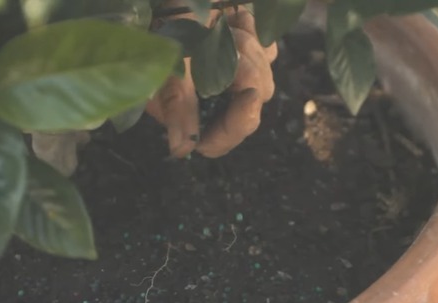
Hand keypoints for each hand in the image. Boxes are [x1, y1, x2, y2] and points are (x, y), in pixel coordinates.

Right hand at [145, 3, 277, 157]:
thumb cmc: (167, 24)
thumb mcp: (169, 63)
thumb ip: (177, 106)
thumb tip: (181, 149)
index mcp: (187, 111)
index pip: (216, 141)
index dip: (236, 124)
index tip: (248, 95)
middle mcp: (210, 100)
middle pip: (248, 110)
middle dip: (245, 74)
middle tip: (231, 43)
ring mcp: (233, 77)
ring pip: (265, 81)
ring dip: (248, 48)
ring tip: (224, 25)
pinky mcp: (250, 52)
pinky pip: (269, 52)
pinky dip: (255, 33)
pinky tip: (233, 19)